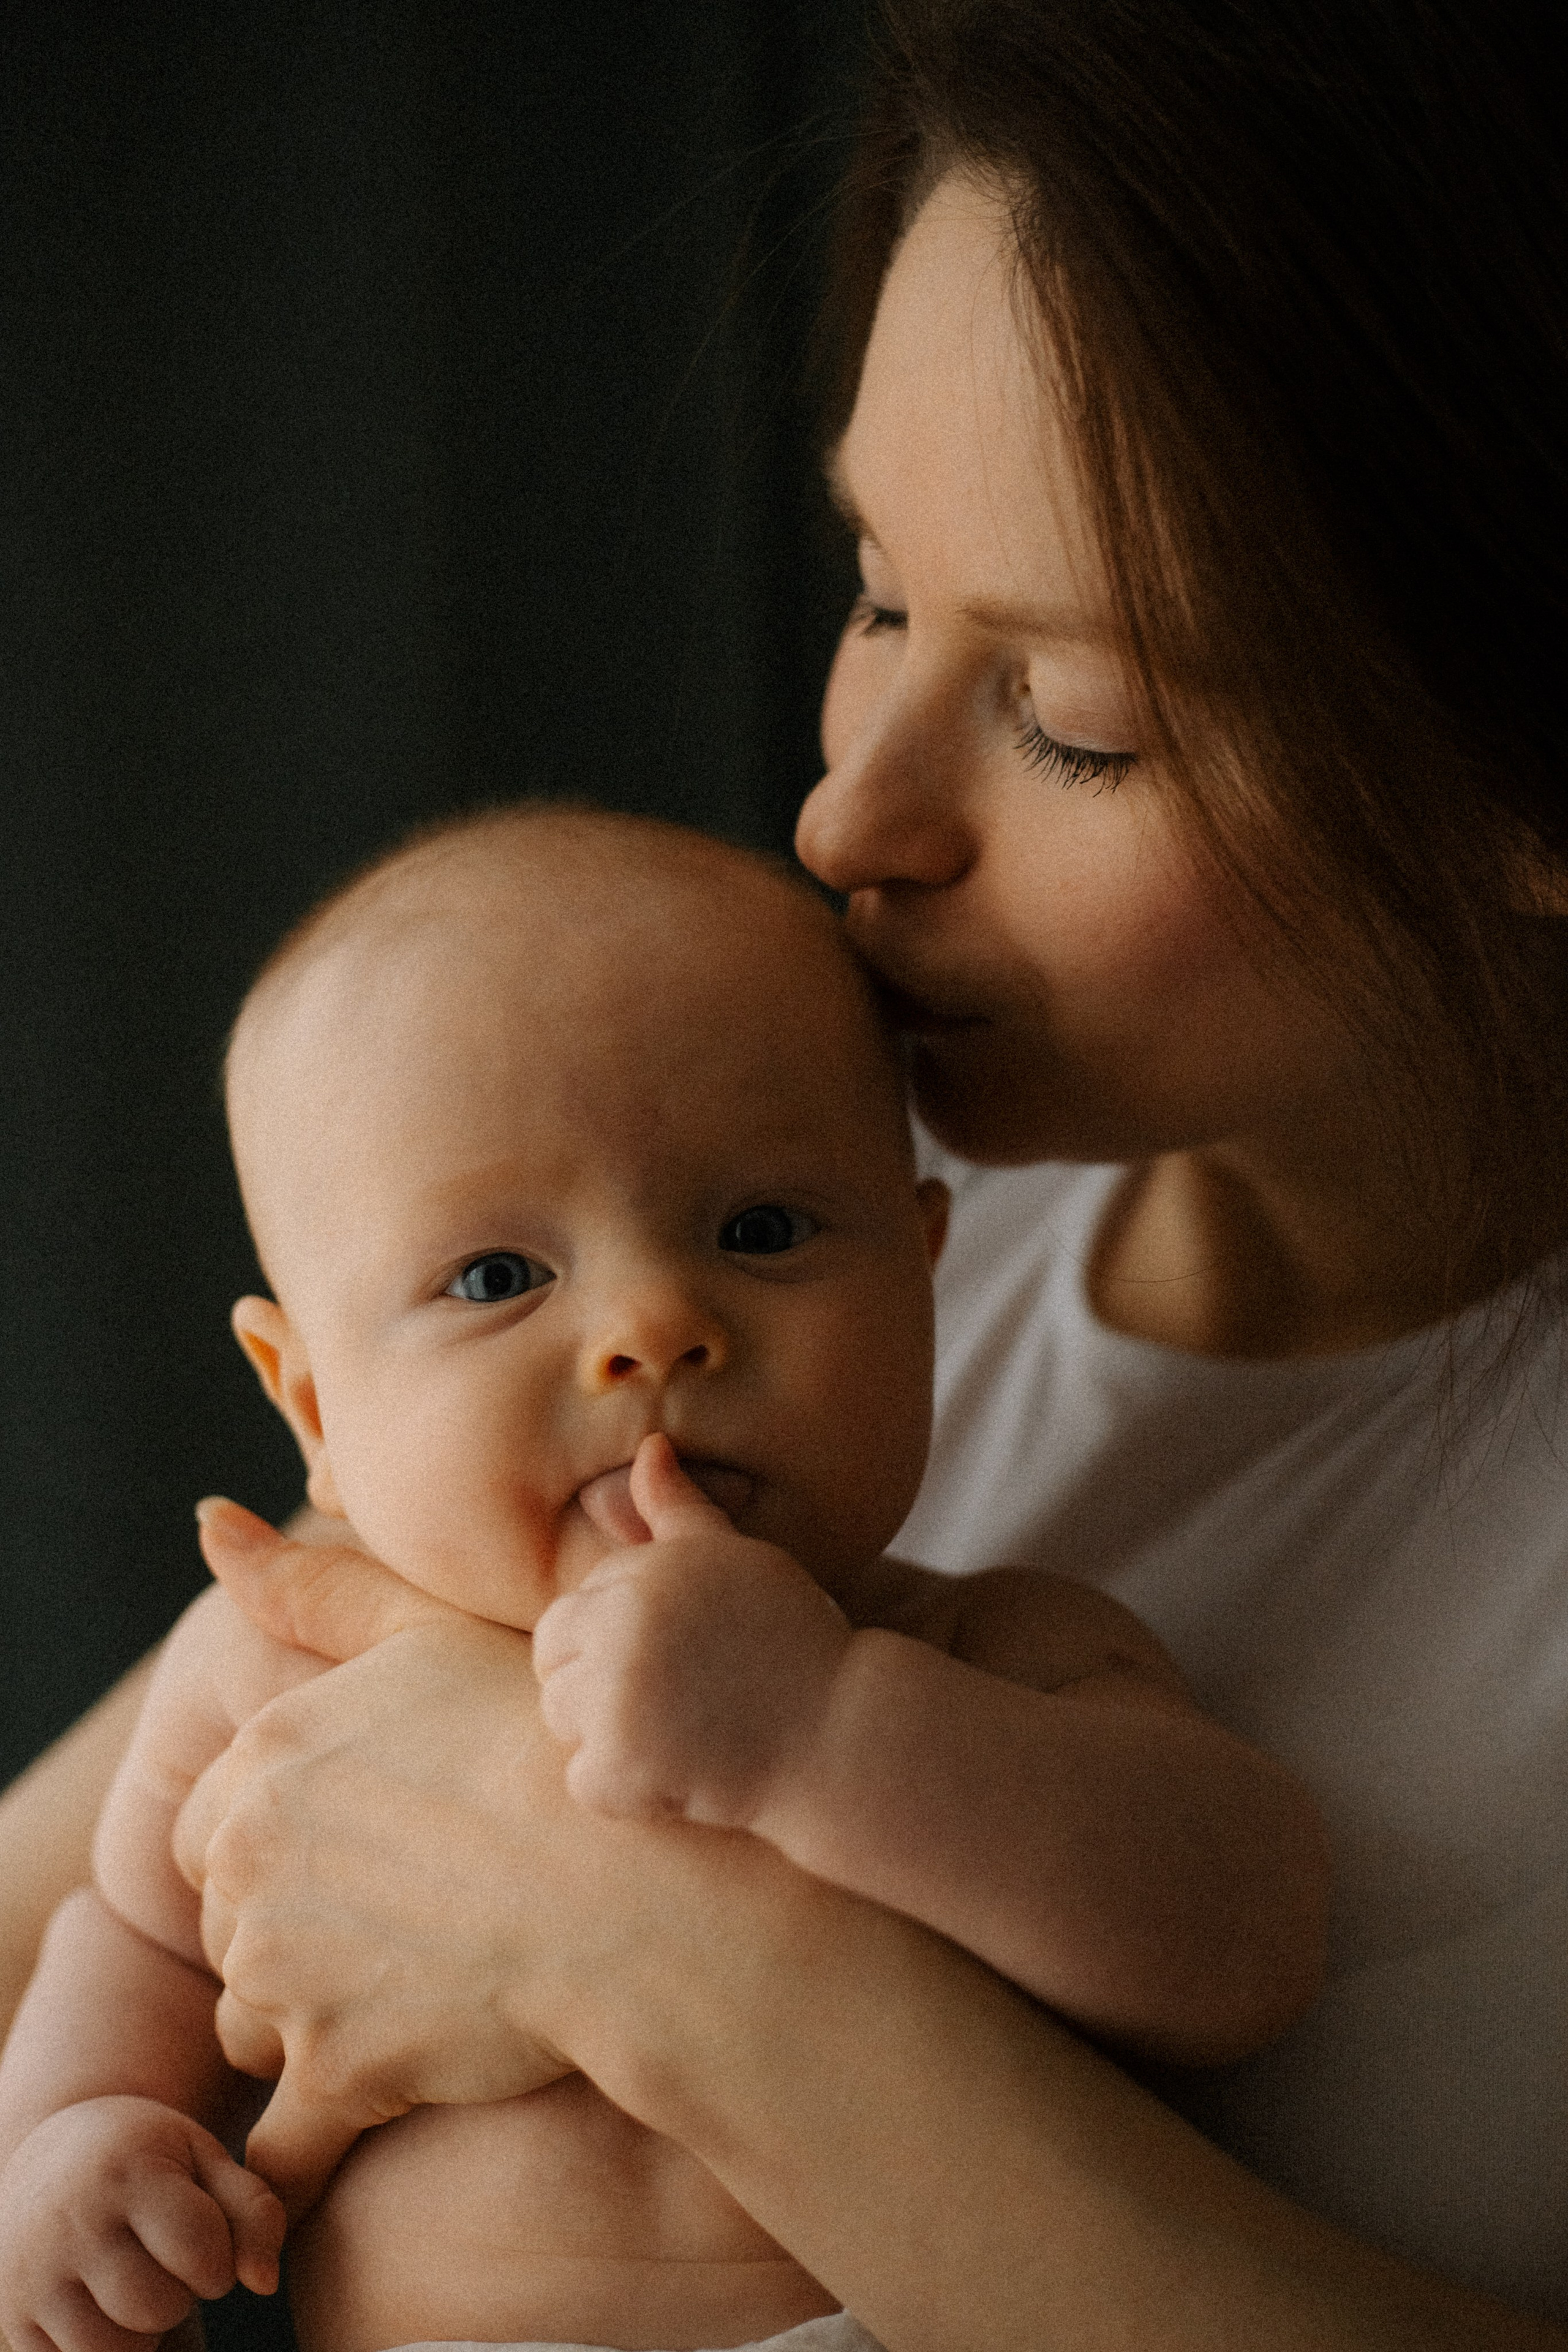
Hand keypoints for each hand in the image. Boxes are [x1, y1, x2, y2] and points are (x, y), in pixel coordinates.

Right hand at [0, 2097, 282, 2351]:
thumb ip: (254, 2211)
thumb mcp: (204, 2158)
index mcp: (128, 2171)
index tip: (203, 2237)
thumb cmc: (145, 2157)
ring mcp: (31, 2274)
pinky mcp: (12, 2318)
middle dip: (179, 2294)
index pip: (202, 2253)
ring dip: (140, 2330)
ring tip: (135, 2283)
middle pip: (157, 2308)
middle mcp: (71, 2223)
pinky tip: (102, 2304)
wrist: (49, 2152)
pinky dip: (101, 2347)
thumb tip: (264, 2285)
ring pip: (114, 2349)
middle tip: (164, 2260)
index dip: (218, 2258)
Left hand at [174, 1505, 578, 2217]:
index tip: (369, 1852)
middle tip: (407, 1915)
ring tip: (419, 1981)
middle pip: (231, 1922)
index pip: (213, 1828)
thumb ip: (316, 1589)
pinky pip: (283, 2135)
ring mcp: (285, 1967)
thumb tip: (207, 1526)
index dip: (288, 1845)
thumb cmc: (551, 1747)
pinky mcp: (331, 2068)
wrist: (646, 1888)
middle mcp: (250, 1858)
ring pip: (255, 2017)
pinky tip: (373, 2100)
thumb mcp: (431, 1637)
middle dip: (294, 1928)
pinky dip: (308, 2140)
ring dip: (312, 2015)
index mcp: (266, 1754)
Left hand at [534, 1435, 852, 1829]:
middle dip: (597, 1682)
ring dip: (610, 1735)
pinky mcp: (620, 1766)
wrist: (840, 1734)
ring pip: (561, 1718)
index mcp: (642, 1574)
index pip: (575, 1607)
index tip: (682, 1654)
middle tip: (672, 1699)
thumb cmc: (791, 1641)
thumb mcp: (734, 1560)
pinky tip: (682, 1773)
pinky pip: (584, 1780)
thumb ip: (677, 1509)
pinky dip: (625, 1790)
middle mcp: (621, 1626)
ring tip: (681, 1731)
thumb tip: (649, 1447)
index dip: (623, 1637)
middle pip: (552, 1660)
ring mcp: (616, 1698)